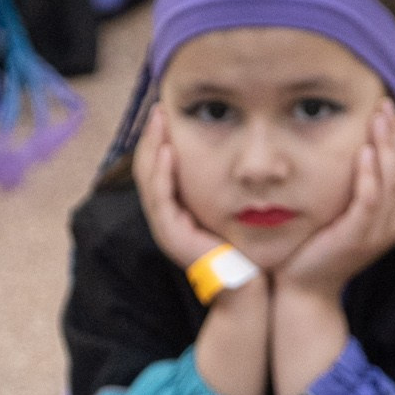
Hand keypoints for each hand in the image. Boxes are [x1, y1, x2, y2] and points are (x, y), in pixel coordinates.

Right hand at [136, 104, 238, 272]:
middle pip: (147, 169)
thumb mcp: (232, 206)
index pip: (158, 167)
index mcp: (176, 208)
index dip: (159, 139)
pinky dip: (162, 174)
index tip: (167, 110)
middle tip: (158, 108)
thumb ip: (226, 183)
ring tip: (159, 121)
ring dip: (153, 148)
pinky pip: (161, 199)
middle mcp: (166, 216)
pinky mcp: (172, 237)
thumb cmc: (245, 247)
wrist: (247, 285)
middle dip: (151, 137)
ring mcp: (166, 227)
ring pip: (148, 180)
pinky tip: (168, 151)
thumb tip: (235, 152)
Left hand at [272, 101, 394, 301]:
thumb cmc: (318, 246)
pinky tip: (363, 151)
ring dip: (385, 147)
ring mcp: (378, 233)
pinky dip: (369, 175)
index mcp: (393, 216)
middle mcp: (393, 224)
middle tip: (385, 104)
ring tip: (378, 118)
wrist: (303, 287)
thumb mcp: (341, 209)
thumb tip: (354, 146)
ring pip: (391, 182)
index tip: (389, 108)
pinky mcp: (358, 238)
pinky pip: (370, 200)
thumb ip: (354, 184)